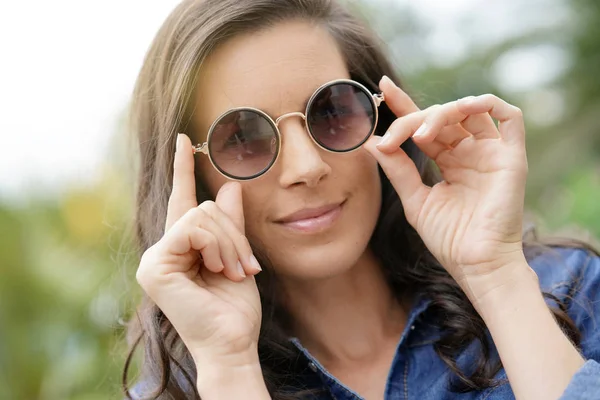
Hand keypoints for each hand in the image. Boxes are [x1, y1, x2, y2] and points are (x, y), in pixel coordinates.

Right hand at [136, 133, 262, 367]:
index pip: (182, 200)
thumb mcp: (238, 256)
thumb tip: (230, 186)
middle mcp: (163, 250)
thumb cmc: (235, 306)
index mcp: (182, 248)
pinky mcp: (155, 266)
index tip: (185, 140)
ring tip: (233, 272)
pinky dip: (215, 246)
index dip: (183, 168)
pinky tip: (217, 270)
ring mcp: (155, 259)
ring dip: (229, 244)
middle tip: (245, 266)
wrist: (233, 341)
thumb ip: (231, 223)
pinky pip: (192, 229)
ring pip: (201, 216)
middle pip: (204, 207)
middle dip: (233, 234)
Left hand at [364, 76, 530, 302]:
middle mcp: (470, 152)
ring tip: (421, 135)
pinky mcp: (511, 157)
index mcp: (448, 161)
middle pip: (441, 116)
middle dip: (412, 119)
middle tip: (393, 138)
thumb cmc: (448, 238)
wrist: (475, 264)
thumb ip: (397, 169)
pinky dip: (486, 104)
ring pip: (468, 111)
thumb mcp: (415, 200)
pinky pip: (509, 117)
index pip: (424, 124)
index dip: (405, 104)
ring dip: (441, 113)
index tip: (383, 87)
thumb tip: (371, 141)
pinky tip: (463, 109)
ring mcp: (491, 152)